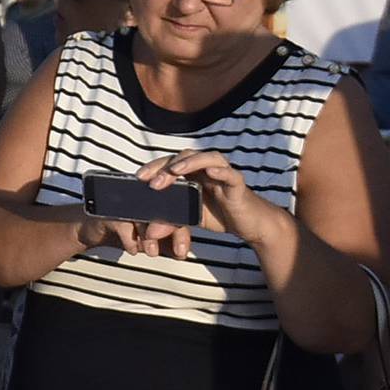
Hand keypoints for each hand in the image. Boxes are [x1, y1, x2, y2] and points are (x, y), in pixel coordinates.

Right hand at [75, 201, 193, 259]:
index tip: (183, 251)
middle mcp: (144, 198)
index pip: (178, 211)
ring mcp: (127, 202)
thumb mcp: (149, 240)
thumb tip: (182, 253)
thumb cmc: (123, 231)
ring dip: (151, 239)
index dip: (183, 231)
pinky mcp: (110, 210)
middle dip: (174, 234)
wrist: (92, 230)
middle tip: (178, 251)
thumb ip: (165, 245)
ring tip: (152, 251)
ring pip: (147, 219)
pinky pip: (125, 226)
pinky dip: (130, 241)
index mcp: (157, 202)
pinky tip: (132, 249)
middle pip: (166, 212)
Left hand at [158, 148, 275, 245]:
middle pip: (184, 156)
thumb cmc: (220, 215)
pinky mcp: (238, 183)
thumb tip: (149, 232)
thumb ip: (171, 222)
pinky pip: (230, 173)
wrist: (250, 225)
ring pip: (207, 158)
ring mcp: (223, 174)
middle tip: (151, 182)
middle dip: (166, 167)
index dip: (154, 167)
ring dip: (188, 163)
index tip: (138, 178)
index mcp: (193, 173)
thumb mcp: (190, 219)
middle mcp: (207, 169)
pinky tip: (210, 172)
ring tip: (174, 172)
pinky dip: (220, 170)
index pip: (170, 163)